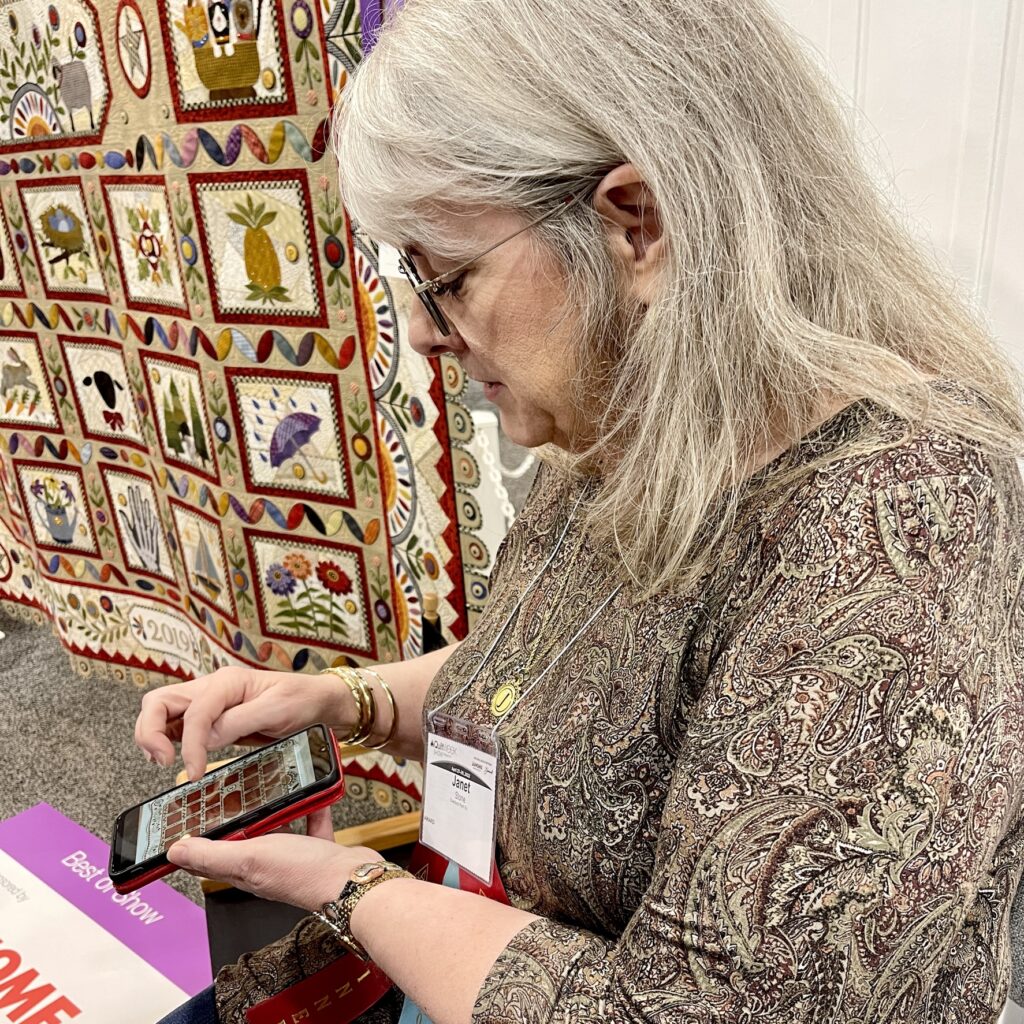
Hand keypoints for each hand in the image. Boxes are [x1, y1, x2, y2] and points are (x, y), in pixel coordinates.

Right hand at [135, 666, 348, 779]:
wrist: (318, 702)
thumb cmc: (302, 701)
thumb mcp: (276, 711)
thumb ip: (238, 722)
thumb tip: (204, 738)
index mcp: (228, 682)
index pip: (195, 712)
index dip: (190, 745)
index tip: (194, 772)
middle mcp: (213, 688)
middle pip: (159, 701)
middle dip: (151, 731)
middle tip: (162, 761)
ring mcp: (209, 702)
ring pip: (161, 710)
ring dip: (152, 734)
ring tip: (162, 760)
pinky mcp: (211, 718)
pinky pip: (176, 724)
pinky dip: (165, 739)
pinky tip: (172, 757)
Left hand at [165, 806, 382, 911]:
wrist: (352, 880)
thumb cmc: (304, 874)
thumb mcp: (250, 858)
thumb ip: (213, 854)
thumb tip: (176, 852)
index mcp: (243, 870)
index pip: (208, 857)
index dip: (194, 840)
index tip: (186, 818)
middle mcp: (264, 864)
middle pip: (243, 837)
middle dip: (236, 816)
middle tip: (230, 791)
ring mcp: (290, 856)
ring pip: (275, 826)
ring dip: (273, 808)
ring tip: (271, 786)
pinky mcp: (314, 848)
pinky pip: (309, 821)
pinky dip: (309, 806)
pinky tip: (311, 792)